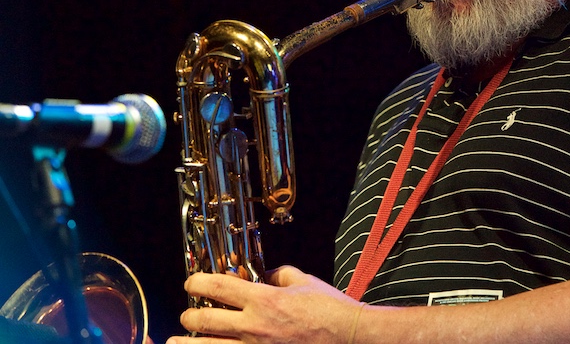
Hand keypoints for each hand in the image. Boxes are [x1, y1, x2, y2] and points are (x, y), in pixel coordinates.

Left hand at [166, 266, 363, 343]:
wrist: (349, 336)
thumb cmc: (329, 309)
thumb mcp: (304, 281)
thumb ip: (278, 274)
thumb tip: (264, 275)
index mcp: (264, 300)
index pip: (218, 288)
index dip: (197, 282)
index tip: (192, 282)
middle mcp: (254, 327)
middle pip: (204, 321)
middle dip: (189, 316)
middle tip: (188, 314)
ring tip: (177, 341)